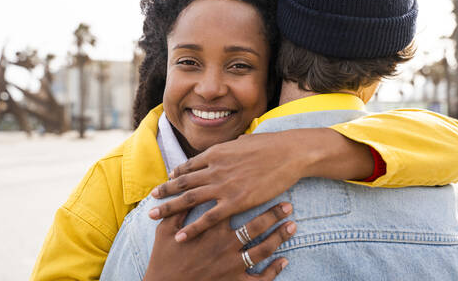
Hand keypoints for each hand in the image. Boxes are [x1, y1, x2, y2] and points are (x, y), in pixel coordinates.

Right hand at [143, 202, 295, 280]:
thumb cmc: (164, 258)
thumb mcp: (166, 231)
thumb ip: (177, 210)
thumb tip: (183, 191)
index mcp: (211, 229)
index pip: (236, 207)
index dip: (253, 196)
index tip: (267, 185)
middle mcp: (225, 245)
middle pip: (256, 226)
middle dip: (275, 215)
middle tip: (289, 205)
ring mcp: (232, 265)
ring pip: (262, 249)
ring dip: (279, 237)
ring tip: (292, 226)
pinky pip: (259, 278)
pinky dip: (273, 270)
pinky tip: (283, 261)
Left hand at [150, 131, 303, 241]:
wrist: (289, 153)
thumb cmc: (271, 145)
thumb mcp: (245, 141)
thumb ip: (231, 147)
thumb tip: (229, 146)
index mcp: (216, 153)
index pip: (189, 165)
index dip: (177, 174)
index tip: (168, 180)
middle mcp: (214, 168)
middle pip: (182, 182)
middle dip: (165, 191)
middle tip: (151, 199)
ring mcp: (223, 185)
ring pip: (188, 199)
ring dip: (169, 208)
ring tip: (153, 216)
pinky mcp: (235, 202)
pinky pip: (208, 218)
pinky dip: (192, 228)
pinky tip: (180, 236)